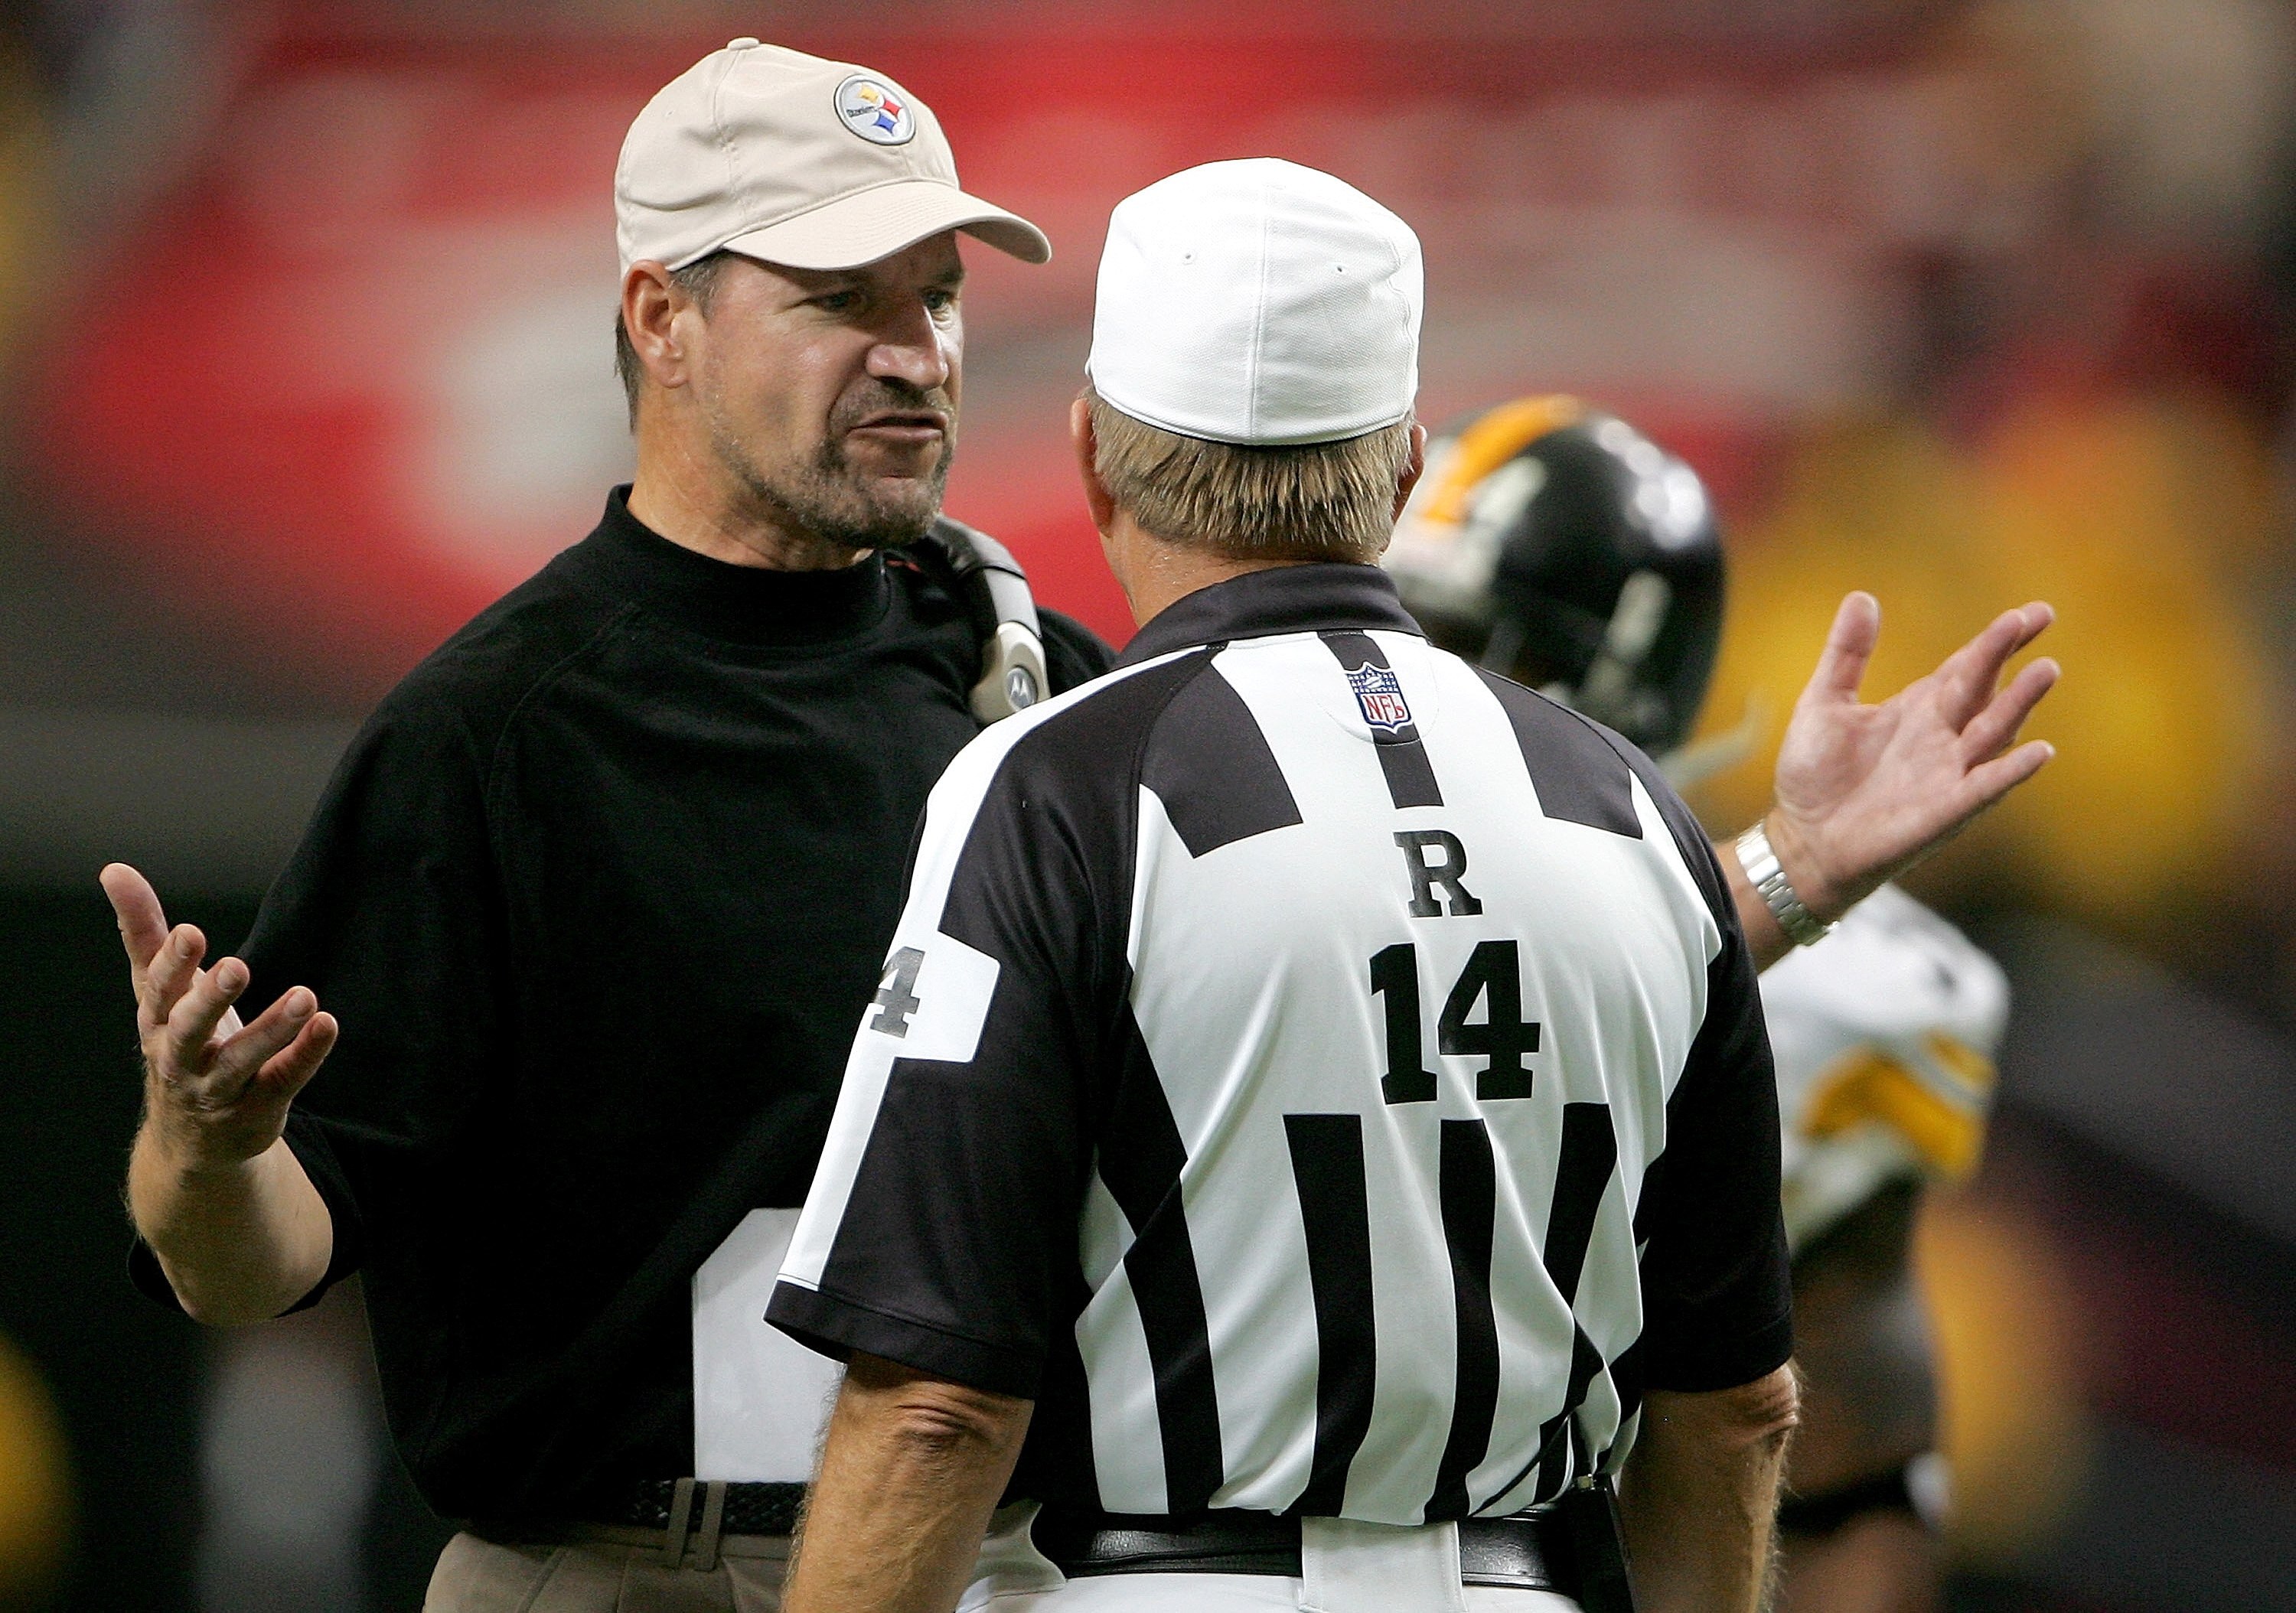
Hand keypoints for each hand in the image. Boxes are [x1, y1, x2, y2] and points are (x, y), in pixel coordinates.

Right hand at [103, 863, 336, 1168]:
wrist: (191, 1139)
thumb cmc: (177, 1041)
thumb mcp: (157, 989)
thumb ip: (142, 930)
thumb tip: (114, 869)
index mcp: (156, 1022)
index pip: (159, 991)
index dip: (172, 964)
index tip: (190, 932)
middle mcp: (181, 1058)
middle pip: (191, 1029)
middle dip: (211, 998)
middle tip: (237, 966)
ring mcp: (219, 1088)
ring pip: (242, 1059)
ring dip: (273, 1028)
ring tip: (307, 997)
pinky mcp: (257, 1109)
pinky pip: (283, 1081)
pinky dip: (305, 1055)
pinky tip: (328, 1025)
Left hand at [1766, 594, 2058, 919]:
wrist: (1804, 840)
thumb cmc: (1816, 775)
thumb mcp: (1823, 703)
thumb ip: (1846, 654)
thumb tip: (1862, 596)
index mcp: (1920, 707)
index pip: (1968, 665)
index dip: (1997, 640)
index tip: (2032, 613)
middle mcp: (1944, 736)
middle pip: (1983, 688)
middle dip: (2005, 655)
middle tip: (2032, 617)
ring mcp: (1949, 773)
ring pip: (1993, 732)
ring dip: (2019, 703)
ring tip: (2045, 670)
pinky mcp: (1945, 811)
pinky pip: (1985, 788)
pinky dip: (2010, 771)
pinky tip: (2039, 751)